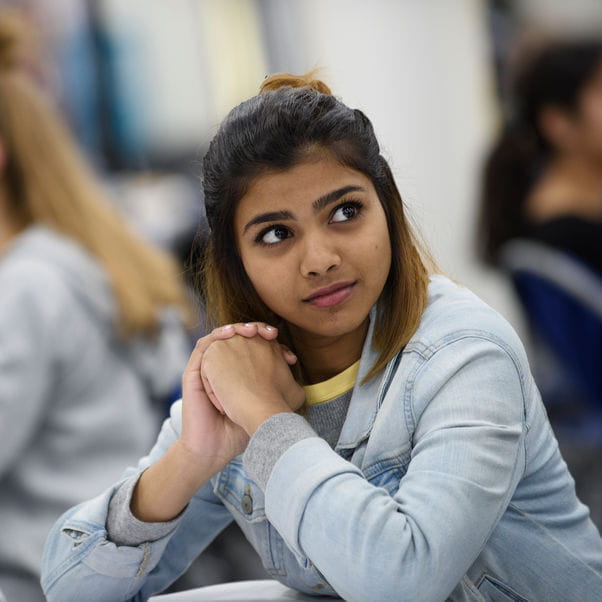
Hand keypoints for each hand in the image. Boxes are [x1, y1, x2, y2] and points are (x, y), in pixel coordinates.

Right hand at [179, 323, 293, 469]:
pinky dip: (216, 336)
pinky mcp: (194, 373)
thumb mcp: (263, 408)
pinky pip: (203, 346)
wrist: (216, 448)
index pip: (256, 348)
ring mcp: (209, 369)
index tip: (289, 355)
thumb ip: (276, 395)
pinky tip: (231, 334)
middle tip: (271, 334)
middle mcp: (225, 369)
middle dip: (256, 329)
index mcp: (241, 374)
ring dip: (237, 328)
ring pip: (221, 337)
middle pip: (240, 337)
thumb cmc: (240, 431)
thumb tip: (300, 387)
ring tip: (252, 330)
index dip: (272, 344)